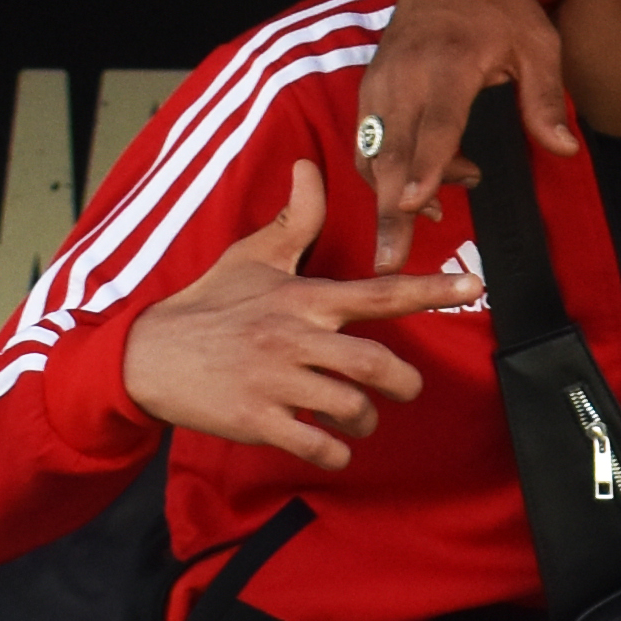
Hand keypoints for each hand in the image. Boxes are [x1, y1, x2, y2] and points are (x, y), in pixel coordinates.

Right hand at [121, 169, 447, 470]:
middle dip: (404, 383)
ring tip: (354, 417)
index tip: (473, 285)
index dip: (431, 289)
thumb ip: (294, 222)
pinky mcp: (257, 419)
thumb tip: (310, 169)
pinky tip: (330, 445)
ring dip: (365, 420)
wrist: (146, 355)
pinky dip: (335, 452)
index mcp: (303, 298)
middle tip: (403, 389)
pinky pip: (317, 444)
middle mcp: (294, 337)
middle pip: (377, 364)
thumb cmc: (207, 306)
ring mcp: (275, 381)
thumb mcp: (251, 258)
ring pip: (351, 407)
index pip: (379, 291)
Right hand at [355, 0, 583, 244]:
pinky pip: (368, 142)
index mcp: (449, 63)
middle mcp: (406, 75)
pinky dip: (386, 172)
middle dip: (389, 209)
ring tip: (433, 211)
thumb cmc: (499, 9)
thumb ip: (545, 100)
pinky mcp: (370, 90)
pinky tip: (422, 188)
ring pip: (373, 153)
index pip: (434, 124)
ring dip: (393, 193)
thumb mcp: (539, 45)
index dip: (424, 167)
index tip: (411, 204)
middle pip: (392, 152)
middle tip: (390, 260)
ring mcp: (381, 82)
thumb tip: (564, 148)